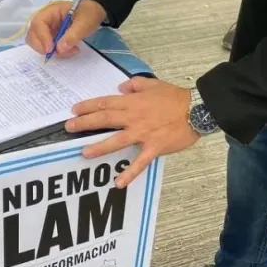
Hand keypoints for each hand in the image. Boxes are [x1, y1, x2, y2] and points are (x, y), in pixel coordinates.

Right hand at [26, 0, 105, 57]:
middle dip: (43, 47)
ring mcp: (48, 30)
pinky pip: (49, 48)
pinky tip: (71, 50)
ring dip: (52, 52)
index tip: (51, 49)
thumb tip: (59, 49)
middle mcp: (46, 21)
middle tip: (58, 53)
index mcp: (51, 12)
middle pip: (33, 35)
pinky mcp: (53, 38)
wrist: (95, 14)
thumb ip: (73, 35)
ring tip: (71, 51)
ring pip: (39, 44)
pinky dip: (58, 53)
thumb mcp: (85, 22)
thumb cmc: (89, 14)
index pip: (38, 24)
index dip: (42, 37)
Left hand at [65, 77, 198, 187]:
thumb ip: (135, 85)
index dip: (88, 106)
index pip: (106, 103)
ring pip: (117, 140)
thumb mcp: (153, 84)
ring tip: (84, 153)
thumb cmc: (176, 97)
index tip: (74, 110)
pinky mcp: (154, 147)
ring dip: (100, 147)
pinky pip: (140, 162)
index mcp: (133, 102)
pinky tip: (118, 182)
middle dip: (85, 123)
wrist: (197, 110)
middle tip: (69, 128)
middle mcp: (134, 118)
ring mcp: (143, 133)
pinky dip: (130, 172)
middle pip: (105, 120)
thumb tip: (121, 88)